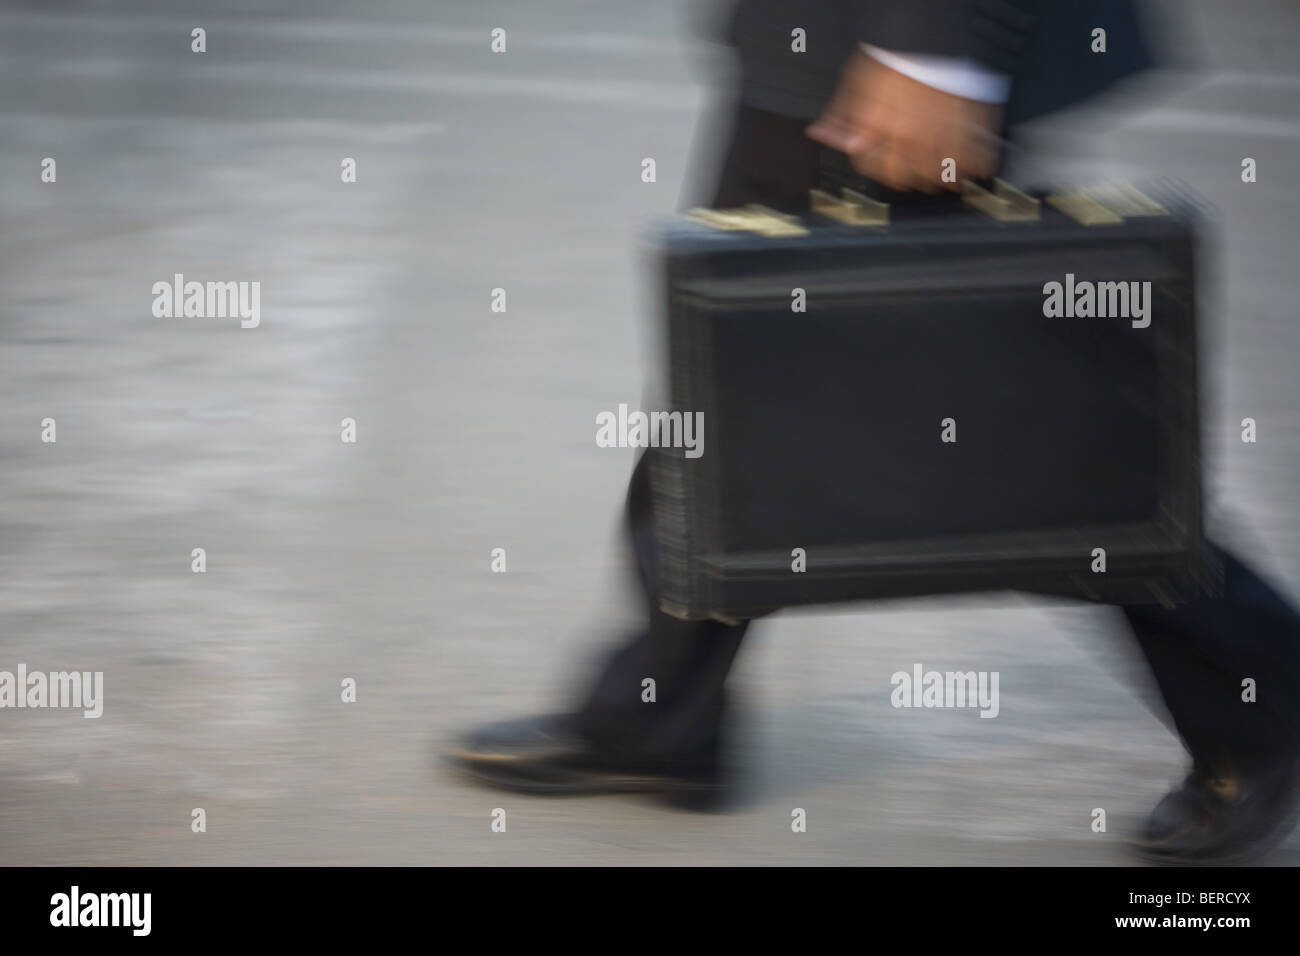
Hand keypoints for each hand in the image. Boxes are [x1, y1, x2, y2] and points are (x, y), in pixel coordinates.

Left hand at [806, 48, 1002, 192]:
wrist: (930, 28)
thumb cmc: (892, 51)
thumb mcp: (854, 80)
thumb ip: (839, 114)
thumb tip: (821, 133)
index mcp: (880, 129)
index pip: (873, 168)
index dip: (875, 165)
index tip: (881, 161)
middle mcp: (911, 136)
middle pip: (907, 179)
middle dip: (906, 175)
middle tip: (911, 167)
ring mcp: (944, 132)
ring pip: (941, 175)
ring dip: (939, 175)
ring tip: (940, 168)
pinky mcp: (973, 123)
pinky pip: (978, 158)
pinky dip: (975, 164)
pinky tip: (971, 162)